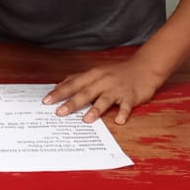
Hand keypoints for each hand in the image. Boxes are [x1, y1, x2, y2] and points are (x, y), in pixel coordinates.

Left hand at [44, 59, 168, 123]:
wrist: (144, 68)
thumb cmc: (117, 72)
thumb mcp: (96, 72)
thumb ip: (79, 79)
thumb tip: (59, 85)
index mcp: (93, 75)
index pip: (73, 84)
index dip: (59, 92)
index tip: (45, 101)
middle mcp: (104, 81)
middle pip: (85, 92)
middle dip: (72, 102)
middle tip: (59, 112)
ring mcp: (117, 89)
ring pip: (105, 99)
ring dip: (95, 109)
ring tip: (86, 120)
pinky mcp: (131, 96)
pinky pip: (127, 105)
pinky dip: (123, 113)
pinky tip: (119, 121)